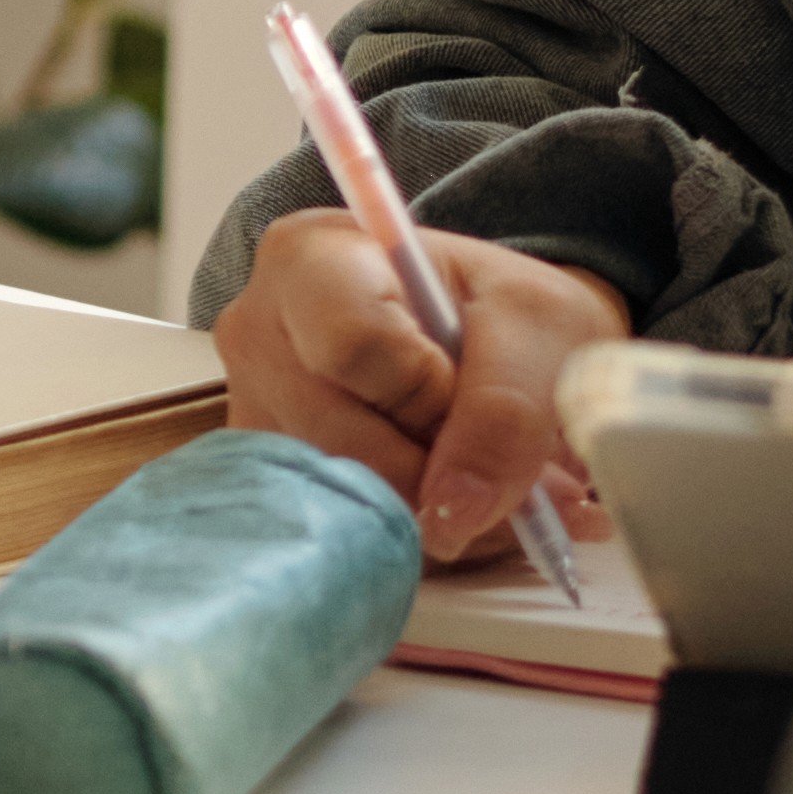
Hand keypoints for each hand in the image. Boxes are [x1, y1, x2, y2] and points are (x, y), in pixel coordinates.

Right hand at [216, 212, 639, 558]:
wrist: (491, 343)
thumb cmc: (502, 313)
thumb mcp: (537, 327)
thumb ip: (506, 409)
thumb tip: (453, 513)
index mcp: (310, 261)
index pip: (351, 344)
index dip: (426, 388)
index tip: (464, 384)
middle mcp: (257, 337)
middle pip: (341, 441)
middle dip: (435, 467)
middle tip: (495, 454)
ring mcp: (255, 418)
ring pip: (342, 500)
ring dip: (431, 507)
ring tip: (479, 474)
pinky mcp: (270, 486)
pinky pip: (342, 532)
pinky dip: (412, 530)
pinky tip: (441, 491)